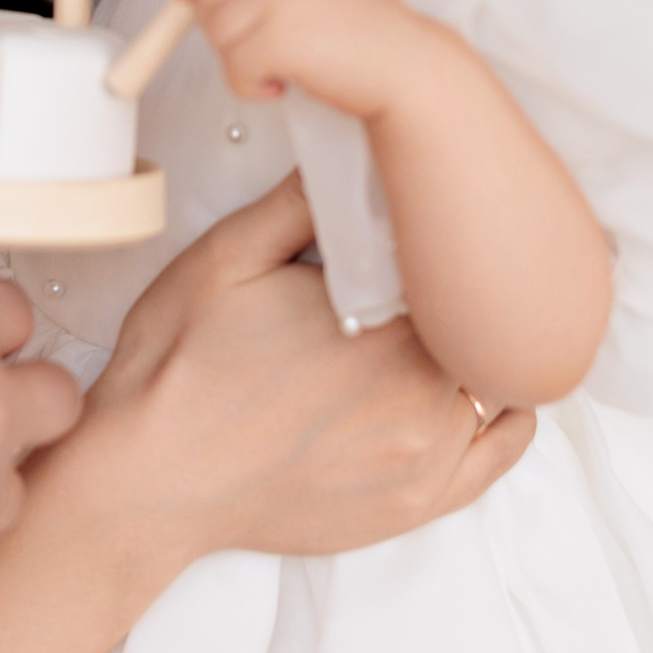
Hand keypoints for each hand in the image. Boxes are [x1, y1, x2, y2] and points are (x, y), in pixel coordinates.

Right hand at [49, 174, 533, 571]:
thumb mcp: (226, 255)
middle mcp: (421, 389)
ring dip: (479, 346)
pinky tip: (467, 386)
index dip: (438, 241)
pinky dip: (502, 410)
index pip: (453, 261)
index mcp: (384, 319)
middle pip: (481, 318)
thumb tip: (358, 150)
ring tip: (435, 328)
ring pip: (500, 376)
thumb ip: (301, 201)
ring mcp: (428, 453)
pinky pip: (503, 449)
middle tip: (414, 278)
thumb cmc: (179, 364)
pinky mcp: (420, 501)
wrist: (149, 477)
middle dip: (454, 292)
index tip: (414, 233)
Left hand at [174, 0, 447, 120]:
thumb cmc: (361, 34)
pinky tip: (283, 86)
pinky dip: (250, 87)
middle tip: (259, 47)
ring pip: (214, 31)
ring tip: (281, 66)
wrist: (409, 67)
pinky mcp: (277, 38)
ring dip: (239, 61)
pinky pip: (232, 67)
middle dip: (219, 27)